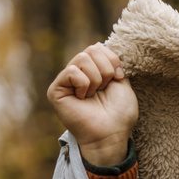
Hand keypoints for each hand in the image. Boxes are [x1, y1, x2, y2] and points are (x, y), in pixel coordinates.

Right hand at [46, 43, 137, 164]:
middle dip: (106, 69)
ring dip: (96, 79)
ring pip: (82, 58)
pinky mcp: (56, 90)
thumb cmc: (119, 114)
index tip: (118, 78)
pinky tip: (83, 99)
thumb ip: (111, 62)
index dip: (113, 60)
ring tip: (94, 95)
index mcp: (93, 71)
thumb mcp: (122, 82)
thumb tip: (99, 44)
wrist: (111, 134)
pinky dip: (84, 85)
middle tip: (104, 89)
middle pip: (91, 49)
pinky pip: (72, 72)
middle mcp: (78, 73)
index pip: (99, 47)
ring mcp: (66, 81)